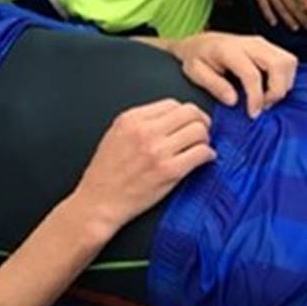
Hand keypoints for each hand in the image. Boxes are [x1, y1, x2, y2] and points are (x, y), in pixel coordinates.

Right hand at [72, 100, 214, 236]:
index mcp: (132, 119)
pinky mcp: (169, 171)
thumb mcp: (116, 134)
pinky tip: (203, 159)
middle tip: (202, 131)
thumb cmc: (106, 172)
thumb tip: (172, 117)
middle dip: (200, 121)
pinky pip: (201, 153)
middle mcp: (145, 131)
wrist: (99, 202)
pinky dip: (207, 155)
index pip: (172, 103)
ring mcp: (158, 151)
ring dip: (205, 138)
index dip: (185, 112)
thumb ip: (141, 121)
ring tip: (201, 147)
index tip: (189, 121)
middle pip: (190, 113)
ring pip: (199, 131)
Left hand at [171, 32, 297, 117]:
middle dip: (277, 90)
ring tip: (267, 97)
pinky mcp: (269, 46)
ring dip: (284, 84)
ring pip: (289, 61)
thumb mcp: (195, 72)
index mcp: (229, 50)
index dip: (256, 98)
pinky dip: (285, 78)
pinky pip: (288, 61)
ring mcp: (262, 42)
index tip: (253, 114)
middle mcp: (250, 43)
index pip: (252, 74)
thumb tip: (234, 100)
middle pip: (279, 64)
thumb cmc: (197, 58)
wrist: (201, 41)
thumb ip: (214, 85)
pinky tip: (270, 88)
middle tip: (263, 106)